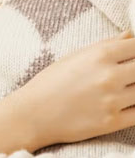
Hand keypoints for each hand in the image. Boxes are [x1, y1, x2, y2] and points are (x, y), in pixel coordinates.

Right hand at [16, 31, 134, 148]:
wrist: (32, 114)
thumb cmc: (50, 82)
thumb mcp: (74, 56)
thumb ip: (105, 45)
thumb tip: (129, 35)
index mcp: (100, 55)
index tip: (132, 55)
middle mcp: (109, 76)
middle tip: (127, 74)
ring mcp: (112, 100)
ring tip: (122, 88)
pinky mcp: (113, 122)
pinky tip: (126, 103)